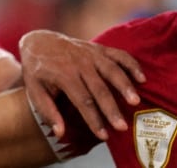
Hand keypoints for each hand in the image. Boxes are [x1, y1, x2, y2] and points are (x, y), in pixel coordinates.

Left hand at [20, 30, 144, 141]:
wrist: (39, 40)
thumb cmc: (37, 70)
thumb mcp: (35, 90)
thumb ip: (48, 111)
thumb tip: (60, 133)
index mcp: (63, 74)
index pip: (82, 100)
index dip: (93, 119)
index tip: (104, 135)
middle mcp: (79, 63)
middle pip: (99, 88)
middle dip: (111, 108)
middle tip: (122, 127)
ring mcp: (90, 53)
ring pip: (111, 69)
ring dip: (124, 85)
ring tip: (135, 102)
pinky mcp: (99, 48)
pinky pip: (118, 55)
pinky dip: (131, 64)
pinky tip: (142, 78)